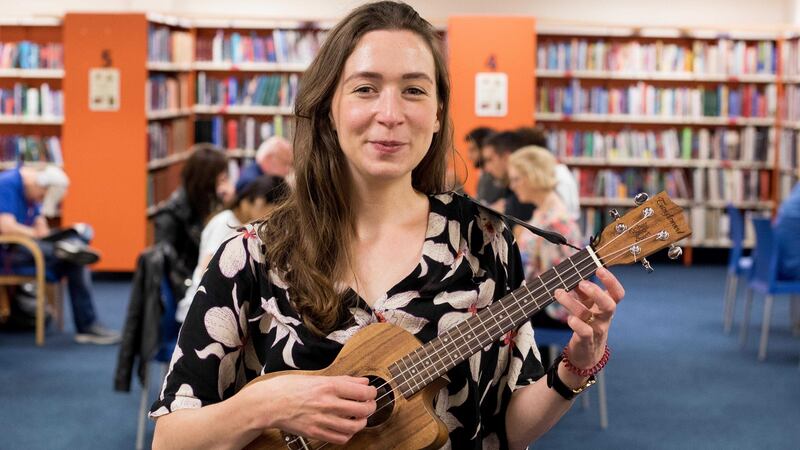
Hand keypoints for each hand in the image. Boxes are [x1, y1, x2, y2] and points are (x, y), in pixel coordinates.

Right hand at [249, 374, 376, 444]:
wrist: (268, 403)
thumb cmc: (289, 388)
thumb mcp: (316, 377)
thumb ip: (343, 380)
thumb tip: (362, 382)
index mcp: (328, 386)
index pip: (362, 392)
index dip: (372, 392)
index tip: (371, 392)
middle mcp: (327, 404)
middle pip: (362, 409)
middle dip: (371, 407)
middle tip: (370, 404)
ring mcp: (322, 420)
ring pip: (354, 426)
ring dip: (362, 422)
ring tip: (361, 418)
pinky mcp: (316, 433)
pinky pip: (340, 438)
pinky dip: (348, 434)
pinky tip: (346, 428)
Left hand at [553, 268, 624, 369]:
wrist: (587, 352)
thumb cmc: (588, 323)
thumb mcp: (588, 305)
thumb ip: (582, 291)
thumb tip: (572, 273)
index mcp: (607, 306)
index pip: (617, 293)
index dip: (612, 281)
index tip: (600, 268)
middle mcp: (605, 317)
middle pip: (609, 304)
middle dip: (596, 292)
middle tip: (582, 283)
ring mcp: (597, 329)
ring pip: (588, 315)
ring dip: (572, 302)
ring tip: (558, 292)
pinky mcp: (586, 340)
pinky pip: (584, 331)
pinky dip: (576, 324)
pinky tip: (569, 318)